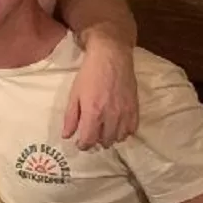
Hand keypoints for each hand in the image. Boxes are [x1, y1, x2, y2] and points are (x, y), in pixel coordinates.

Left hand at [63, 34, 138, 149]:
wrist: (111, 57)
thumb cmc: (89, 75)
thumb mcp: (74, 95)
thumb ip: (70, 117)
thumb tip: (67, 136)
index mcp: (93, 113)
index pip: (89, 140)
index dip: (83, 145)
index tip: (80, 143)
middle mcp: (111, 115)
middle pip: (106, 141)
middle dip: (96, 142)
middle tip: (91, 135)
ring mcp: (125, 112)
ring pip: (120, 137)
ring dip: (111, 138)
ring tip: (104, 132)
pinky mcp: (135, 108)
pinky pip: (132, 129)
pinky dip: (125, 132)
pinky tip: (118, 127)